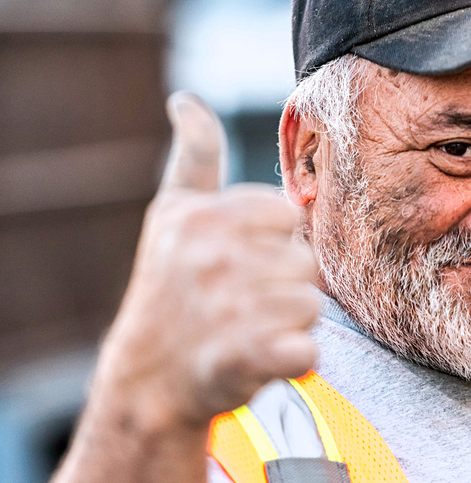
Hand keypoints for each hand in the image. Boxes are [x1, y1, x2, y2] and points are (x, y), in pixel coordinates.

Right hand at [99, 93, 319, 425]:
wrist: (148, 382)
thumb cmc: (167, 292)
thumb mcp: (171, 216)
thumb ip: (194, 157)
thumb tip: (186, 101)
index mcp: (204, 217)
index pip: (285, 216)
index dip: (269, 244)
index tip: (234, 264)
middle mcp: (214, 258)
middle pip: (304, 262)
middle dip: (281, 287)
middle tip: (237, 307)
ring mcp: (231, 309)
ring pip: (311, 307)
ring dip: (287, 327)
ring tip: (245, 333)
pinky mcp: (249, 358)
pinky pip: (309, 351)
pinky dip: (293, 363)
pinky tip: (259, 361)